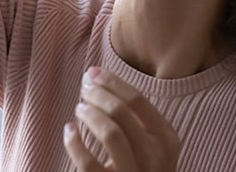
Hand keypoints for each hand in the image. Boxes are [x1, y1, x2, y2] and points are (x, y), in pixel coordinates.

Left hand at [63, 67, 179, 171]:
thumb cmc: (141, 169)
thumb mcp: (150, 145)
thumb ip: (134, 117)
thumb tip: (95, 77)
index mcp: (167, 139)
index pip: (138, 100)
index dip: (112, 82)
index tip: (93, 73)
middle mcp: (155, 157)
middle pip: (121, 111)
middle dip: (98, 94)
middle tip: (84, 89)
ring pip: (109, 132)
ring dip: (89, 114)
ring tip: (79, 109)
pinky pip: (88, 162)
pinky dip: (74, 142)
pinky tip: (69, 131)